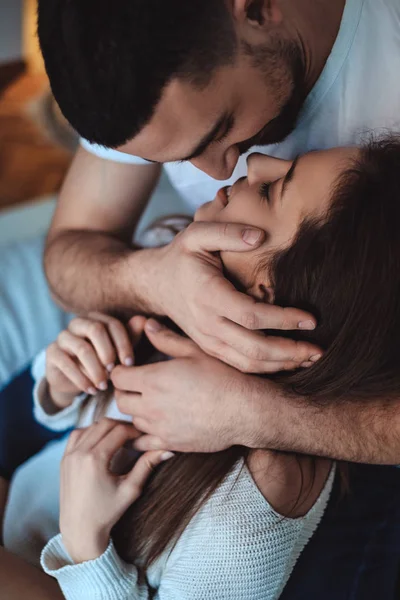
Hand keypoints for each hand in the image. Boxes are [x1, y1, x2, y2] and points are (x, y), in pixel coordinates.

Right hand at [46, 313, 144, 407]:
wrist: (76, 380)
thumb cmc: (102, 362)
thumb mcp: (118, 351)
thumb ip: (130, 336)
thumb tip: (144, 320)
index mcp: (96, 319)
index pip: (113, 324)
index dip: (123, 343)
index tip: (130, 364)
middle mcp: (78, 323)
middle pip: (96, 329)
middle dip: (108, 352)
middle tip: (114, 372)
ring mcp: (63, 337)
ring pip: (82, 348)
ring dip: (96, 369)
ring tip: (104, 385)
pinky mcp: (51, 353)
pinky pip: (66, 364)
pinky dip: (81, 379)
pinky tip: (91, 390)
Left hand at [60, 418, 172, 563]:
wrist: (79, 529)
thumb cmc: (107, 512)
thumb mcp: (130, 489)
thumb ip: (147, 465)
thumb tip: (167, 449)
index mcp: (95, 460)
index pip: (120, 431)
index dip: (135, 431)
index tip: (144, 437)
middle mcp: (79, 453)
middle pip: (105, 423)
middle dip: (122, 426)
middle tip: (134, 435)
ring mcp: (69, 455)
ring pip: (91, 426)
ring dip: (107, 428)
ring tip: (121, 438)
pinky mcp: (64, 459)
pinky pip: (78, 434)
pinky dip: (91, 432)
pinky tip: (102, 442)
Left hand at [112, 320, 267, 452]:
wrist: (245, 410)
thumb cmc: (223, 376)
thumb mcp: (195, 351)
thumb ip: (166, 339)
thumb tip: (147, 325)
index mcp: (154, 379)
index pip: (118, 376)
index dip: (121, 371)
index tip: (131, 369)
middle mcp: (151, 405)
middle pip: (120, 400)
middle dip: (125, 391)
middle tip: (138, 385)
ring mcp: (160, 427)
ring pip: (133, 420)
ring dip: (137, 411)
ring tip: (152, 403)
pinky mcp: (170, 444)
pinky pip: (143, 444)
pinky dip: (143, 436)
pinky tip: (155, 426)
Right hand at [151, 222, 319, 372]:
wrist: (154, 283)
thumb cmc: (180, 257)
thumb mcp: (196, 234)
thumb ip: (227, 232)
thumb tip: (260, 237)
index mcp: (207, 296)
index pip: (251, 316)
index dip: (283, 320)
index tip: (311, 319)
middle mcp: (207, 324)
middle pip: (253, 348)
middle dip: (289, 352)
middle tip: (319, 351)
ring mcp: (207, 340)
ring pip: (247, 363)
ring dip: (280, 365)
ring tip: (309, 360)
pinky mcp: (210, 347)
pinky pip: (239, 364)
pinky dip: (264, 368)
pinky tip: (286, 362)